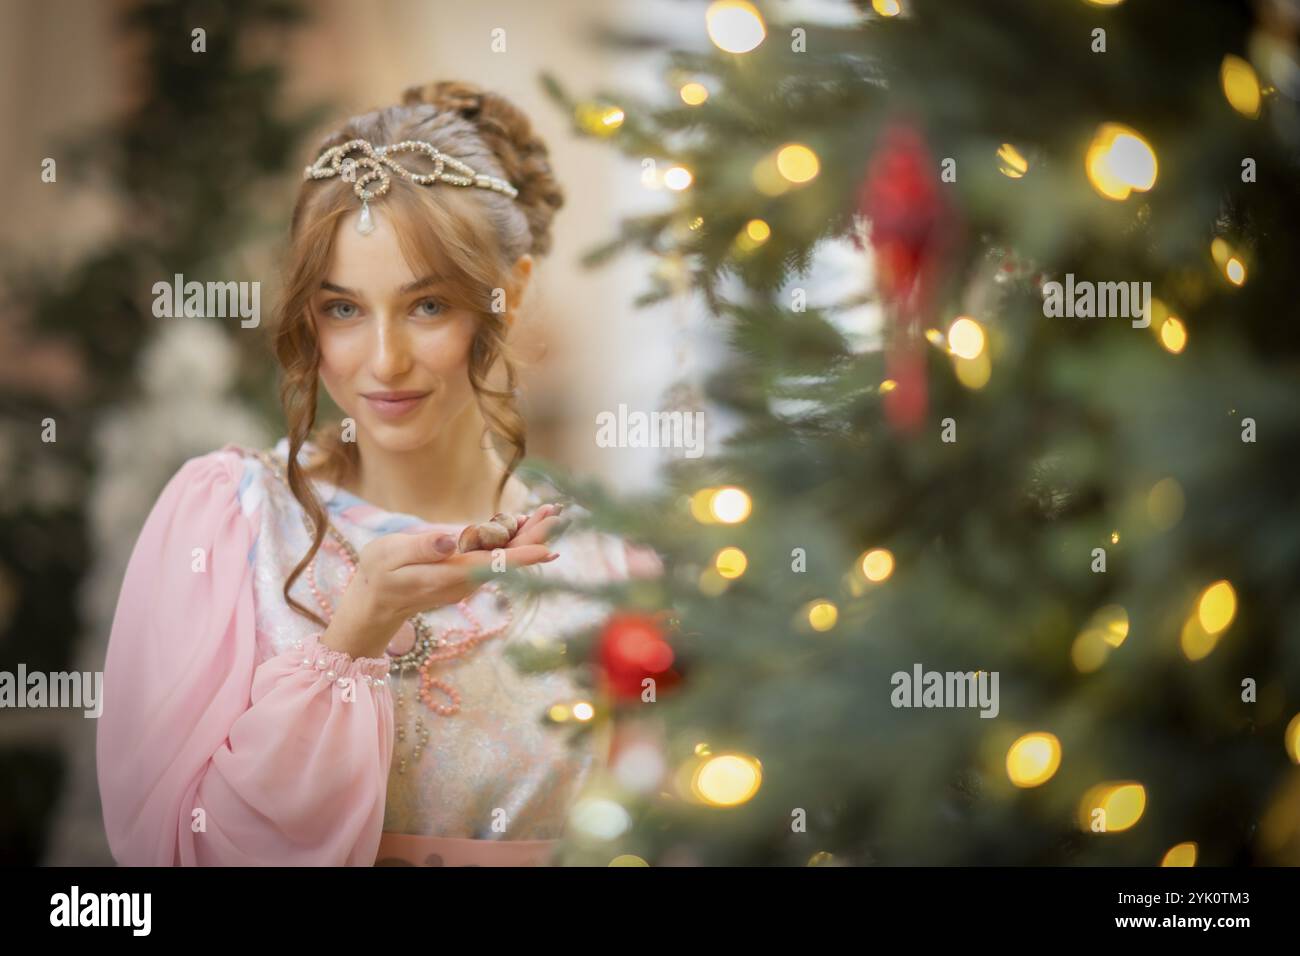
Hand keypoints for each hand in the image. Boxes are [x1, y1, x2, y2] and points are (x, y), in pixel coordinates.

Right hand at [321, 517, 559, 660]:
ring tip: (548, 513)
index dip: (522, 554)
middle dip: (533, 537)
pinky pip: (495, 558)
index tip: (548, 544)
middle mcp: (464, 582)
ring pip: (504, 559)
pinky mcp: (465, 577)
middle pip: (507, 560)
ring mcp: (467, 581)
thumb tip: (450, 541)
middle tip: (557, 512)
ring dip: (526, 536)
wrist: (374, 604)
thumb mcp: (388, 556)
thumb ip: (420, 548)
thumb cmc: (377, 576)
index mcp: (448, 575)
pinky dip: (511, 541)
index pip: (493, 564)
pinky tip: (523, 525)